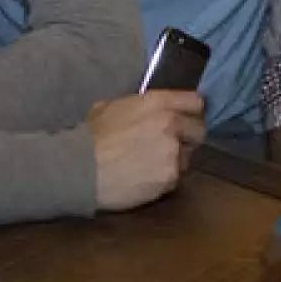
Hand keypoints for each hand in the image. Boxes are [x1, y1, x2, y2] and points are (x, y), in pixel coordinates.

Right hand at [89, 91, 205, 211]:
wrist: (81, 168)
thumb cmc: (91, 136)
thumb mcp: (112, 106)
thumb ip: (139, 106)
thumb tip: (145, 109)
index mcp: (158, 102)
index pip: (195, 102)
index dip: (191, 112)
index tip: (184, 120)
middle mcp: (171, 124)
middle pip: (198, 130)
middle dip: (187, 138)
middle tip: (169, 146)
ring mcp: (173, 151)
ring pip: (187, 157)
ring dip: (175, 160)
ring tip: (151, 165)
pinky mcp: (170, 177)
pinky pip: (175, 178)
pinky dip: (164, 179)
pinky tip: (145, 179)